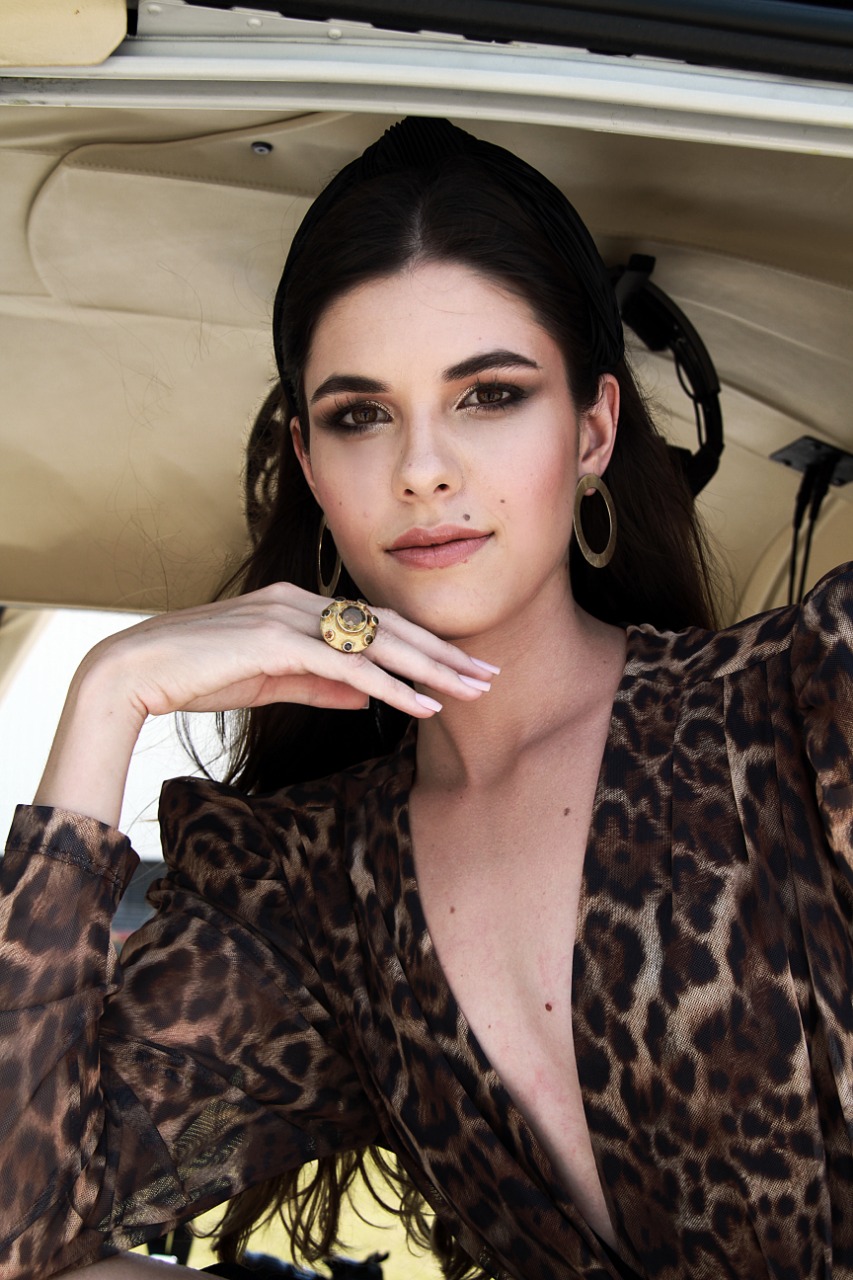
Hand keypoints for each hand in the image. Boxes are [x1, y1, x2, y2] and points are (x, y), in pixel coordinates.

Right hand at [34, 583, 495, 827]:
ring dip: (430, 669)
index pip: (375, 624)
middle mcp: (301, 601)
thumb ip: (320, 684)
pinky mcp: (276, 640)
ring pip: (378, 643)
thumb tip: (369, 697)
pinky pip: (347, 665)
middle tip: (489, 676)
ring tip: (472, 691)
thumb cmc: (195, 675)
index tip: (461, 667)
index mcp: (299, 605)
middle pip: (389, 627)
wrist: (134, 671)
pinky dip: (390, 685)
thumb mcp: (269, 681)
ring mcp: (289, 616)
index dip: (423, 646)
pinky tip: (422, 705)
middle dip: (443, 654)